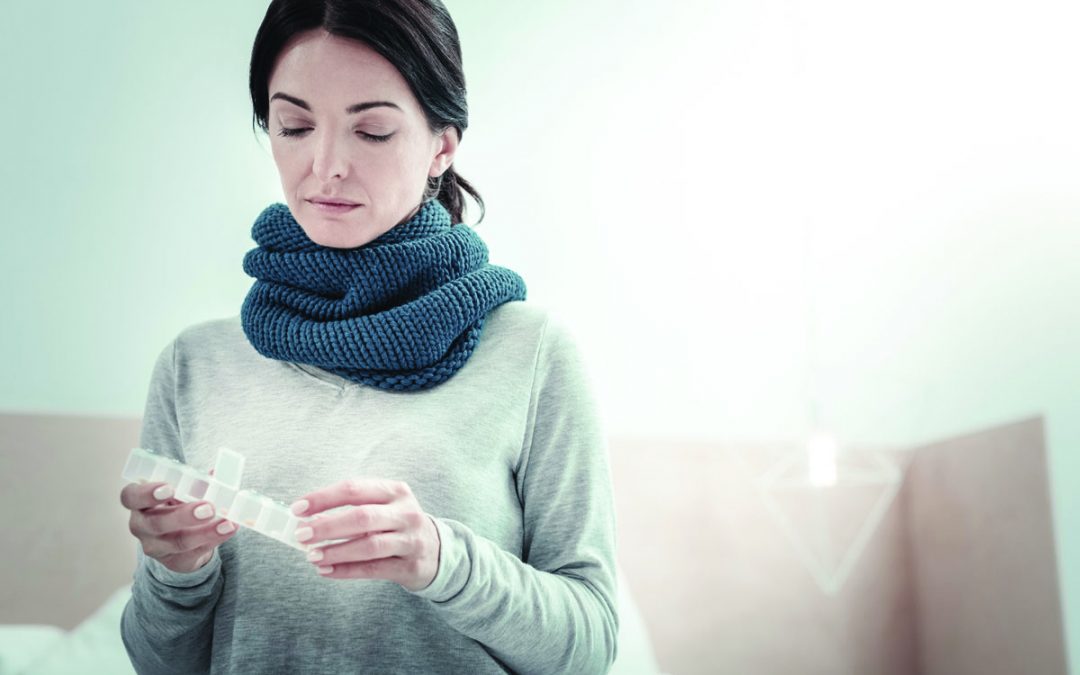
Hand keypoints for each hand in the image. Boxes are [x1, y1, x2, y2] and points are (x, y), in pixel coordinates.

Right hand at [121, 479, 237, 572]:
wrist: (179, 538)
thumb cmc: (177, 504)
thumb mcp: (182, 491)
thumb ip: (196, 482)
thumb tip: (217, 473)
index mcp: (139, 502)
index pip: (131, 497)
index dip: (147, 494)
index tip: (169, 488)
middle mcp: (141, 526)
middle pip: (155, 522)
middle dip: (183, 516)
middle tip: (208, 508)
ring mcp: (155, 546)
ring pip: (177, 542)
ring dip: (205, 532)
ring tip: (227, 523)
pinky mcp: (173, 561)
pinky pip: (193, 553)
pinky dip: (214, 540)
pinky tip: (229, 529)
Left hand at [290, 479, 440, 590]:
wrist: (438, 550)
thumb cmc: (398, 525)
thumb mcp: (383, 507)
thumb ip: (352, 508)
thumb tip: (309, 519)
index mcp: (395, 491)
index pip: (354, 489)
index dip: (324, 498)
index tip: (298, 509)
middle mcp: (406, 513)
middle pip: (362, 517)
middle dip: (328, 526)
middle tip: (302, 535)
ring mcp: (411, 540)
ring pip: (369, 546)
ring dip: (336, 551)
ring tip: (311, 556)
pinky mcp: (410, 566)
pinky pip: (374, 569)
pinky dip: (346, 571)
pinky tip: (326, 570)